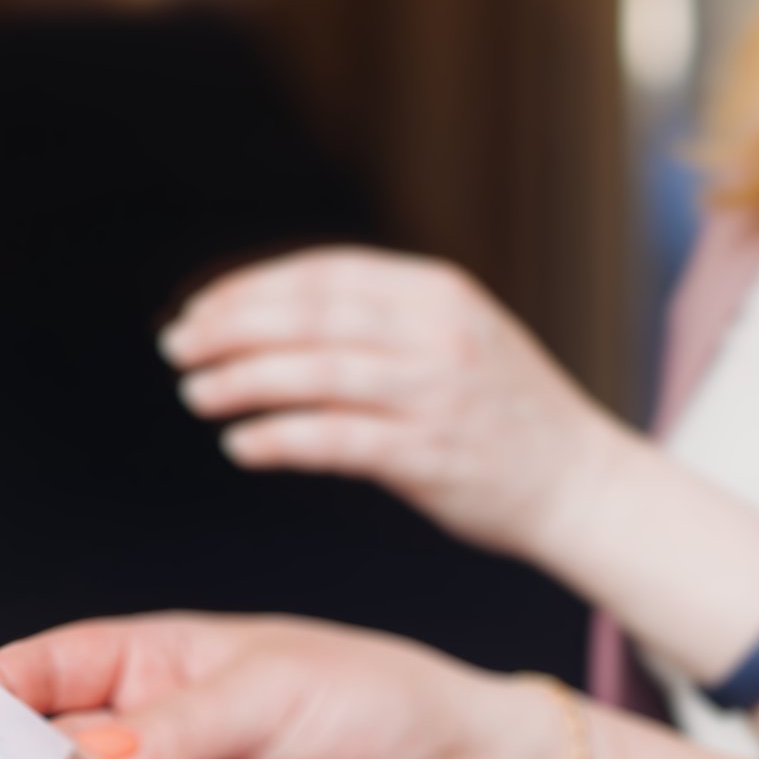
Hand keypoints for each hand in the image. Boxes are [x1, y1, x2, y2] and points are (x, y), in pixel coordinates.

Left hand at [163, 246, 630, 559]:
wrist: (580, 484)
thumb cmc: (502, 416)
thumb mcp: (454, 336)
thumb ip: (381, 320)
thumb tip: (274, 317)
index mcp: (437, 291)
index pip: (324, 274)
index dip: (251, 288)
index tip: (199, 310)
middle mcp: (436, 333)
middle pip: (310, 316)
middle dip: (232, 328)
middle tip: (178, 347)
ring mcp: (435, 393)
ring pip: (316, 373)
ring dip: (243, 382)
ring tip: (194, 394)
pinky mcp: (429, 455)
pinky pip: (335, 440)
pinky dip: (280, 439)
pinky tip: (241, 446)